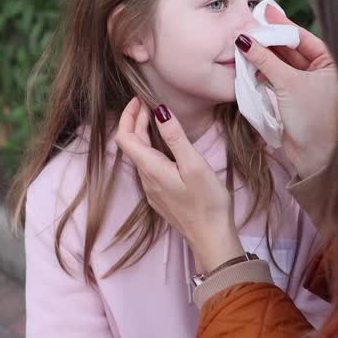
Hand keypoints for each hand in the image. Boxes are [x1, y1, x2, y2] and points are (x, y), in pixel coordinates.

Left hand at [114, 98, 245, 273]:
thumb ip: (176, 138)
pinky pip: (148, 167)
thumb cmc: (207, 203)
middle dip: (136, 121)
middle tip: (149, 103)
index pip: (125, 137)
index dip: (128, 116)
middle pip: (131, 145)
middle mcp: (146, 179)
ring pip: (139, 156)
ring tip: (156, 118)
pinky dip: (151, 148)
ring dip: (143, 134)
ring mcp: (152, 190)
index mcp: (151, 169)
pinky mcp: (161, 196)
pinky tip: (165, 146)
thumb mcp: (194, 165)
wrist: (211, 238)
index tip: (139, 99)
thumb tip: (160, 111)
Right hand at [238, 8, 337, 179]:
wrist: (315, 157)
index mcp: (330, 63)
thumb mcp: (289, 84)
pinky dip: (264, 73)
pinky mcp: (294, 99)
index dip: (281, 26)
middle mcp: (320, 72)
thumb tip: (244, 40)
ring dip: (264, 57)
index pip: (303, 37)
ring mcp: (306, 85)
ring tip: (244, 47)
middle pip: (290, 49)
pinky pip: (276, 79)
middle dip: (269, 41)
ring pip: (281, 64)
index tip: (263, 14)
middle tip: (248, 29)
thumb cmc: (314, 119)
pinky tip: (250, 67)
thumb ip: (265, 60)